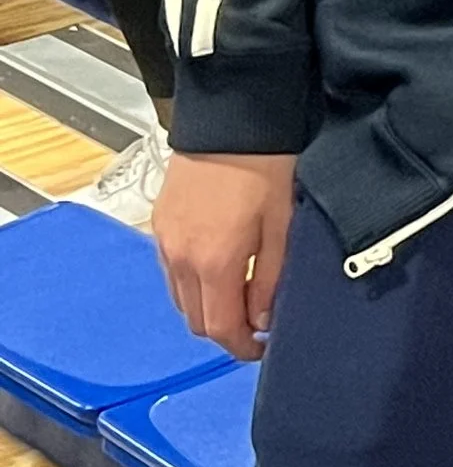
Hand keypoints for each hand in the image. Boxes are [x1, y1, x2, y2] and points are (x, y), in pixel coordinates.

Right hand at [154, 151, 296, 358]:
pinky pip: (171, 273)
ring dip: (206, 308)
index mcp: (214, 263)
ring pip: (180, 299)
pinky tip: (217, 270)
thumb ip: (269, 281)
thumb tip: (260, 321)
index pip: (220, 329)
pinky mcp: (159, 224)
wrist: (231, 119)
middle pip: (195, 320)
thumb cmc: (266, 168)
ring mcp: (164, 242)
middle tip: (254, 323)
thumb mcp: (281, 227)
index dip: (241, 348)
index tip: (262, 348)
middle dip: (224, 331)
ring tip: (239, 296)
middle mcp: (180, 258)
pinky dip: (191, 284)